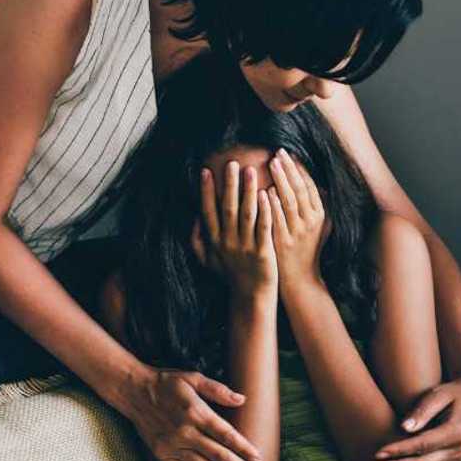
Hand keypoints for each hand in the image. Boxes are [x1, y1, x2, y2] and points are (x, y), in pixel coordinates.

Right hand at [121, 364, 267, 460]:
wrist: (133, 390)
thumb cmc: (166, 382)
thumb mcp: (192, 378)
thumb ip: (217, 390)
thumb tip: (242, 399)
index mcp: (196, 412)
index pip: (226, 435)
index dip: (244, 449)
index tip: (258, 460)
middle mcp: (186, 432)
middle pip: (219, 456)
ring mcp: (173, 445)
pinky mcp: (162, 454)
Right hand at [193, 161, 276, 299]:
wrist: (250, 297)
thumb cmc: (230, 276)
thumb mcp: (207, 260)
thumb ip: (197, 240)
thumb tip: (194, 218)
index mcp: (214, 241)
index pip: (208, 210)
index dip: (206, 191)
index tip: (206, 171)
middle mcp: (227, 242)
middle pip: (227, 208)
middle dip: (229, 184)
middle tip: (231, 163)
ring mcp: (245, 247)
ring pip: (246, 214)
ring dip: (247, 191)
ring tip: (250, 171)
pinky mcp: (263, 252)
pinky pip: (264, 228)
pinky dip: (264, 211)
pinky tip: (266, 194)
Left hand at [266, 148, 327, 293]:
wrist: (299, 278)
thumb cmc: (307, 250)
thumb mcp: (321, 228)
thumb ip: (320, 206)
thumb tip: (320, 185)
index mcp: (319, 216)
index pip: (310, 186)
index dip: (300, 169)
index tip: (289, 154)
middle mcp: (310, 222)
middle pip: (300, 189)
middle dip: (289, 169)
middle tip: (278, 152)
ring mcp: (296, 232)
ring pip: (289, 201)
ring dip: (281, 180)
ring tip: (271, 163)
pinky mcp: (283, 241)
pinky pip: (277, 218)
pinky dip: (272, 203)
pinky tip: (264, 190)